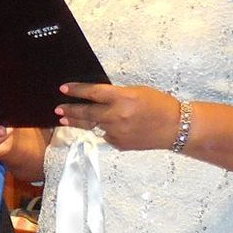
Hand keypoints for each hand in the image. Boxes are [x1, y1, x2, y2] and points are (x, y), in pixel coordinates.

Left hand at [56, 84, 184, 150]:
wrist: (175, 127)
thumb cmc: (159, 104)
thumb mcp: (136, 92)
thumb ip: (116, 95)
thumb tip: (97, 98)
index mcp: (122, 98)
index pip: (92, 93)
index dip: (76, 90)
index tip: (64, 89)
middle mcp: (116, 115)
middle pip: (86, 113)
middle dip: (70, 110)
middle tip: (58, 109)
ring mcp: (117, 132)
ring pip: (94, 126)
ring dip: (80, 122)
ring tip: (67, 119)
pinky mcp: (119, 144)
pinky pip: (106, 136)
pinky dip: (105, 131)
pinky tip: (111, 128)